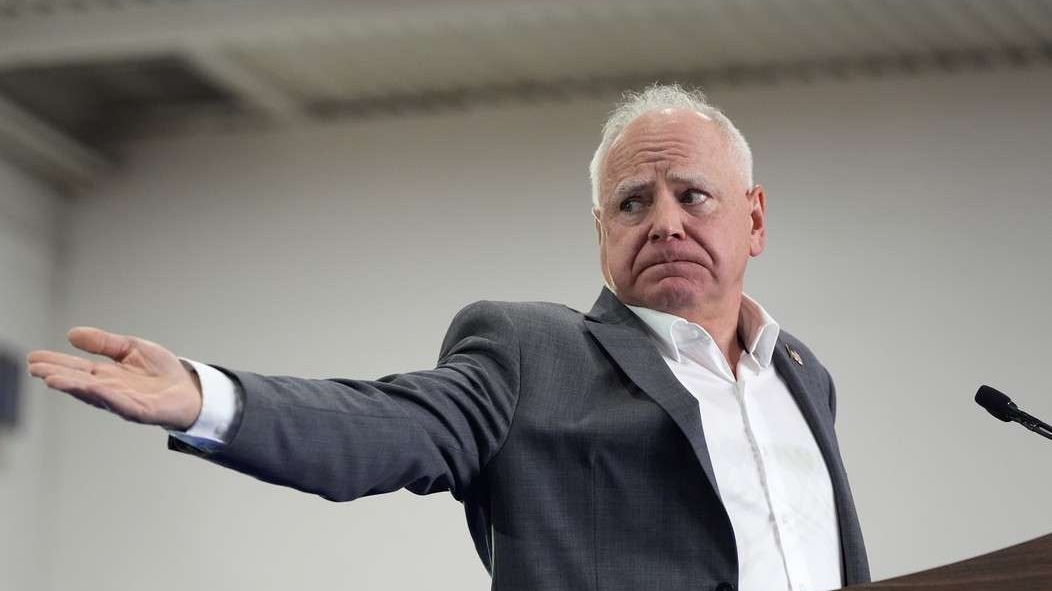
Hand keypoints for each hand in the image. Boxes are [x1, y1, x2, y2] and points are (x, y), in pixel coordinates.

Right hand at [27, 327, 202, 430]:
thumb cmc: (161, 372)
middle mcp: (111, 390)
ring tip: (54, 380)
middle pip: (80, 382)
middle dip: (59, 376)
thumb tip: (72, 334)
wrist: (191, 389)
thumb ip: (105, 343)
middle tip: (36, 369)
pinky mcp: (143, 412)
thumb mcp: (131, 348)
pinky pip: (124, 405)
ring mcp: (125, 402)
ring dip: (75, 388)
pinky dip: (109, 397)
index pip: (76, 368)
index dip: (55, 363)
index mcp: (106, 375)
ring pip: (96, 395)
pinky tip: (95, 389)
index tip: (34, 358)